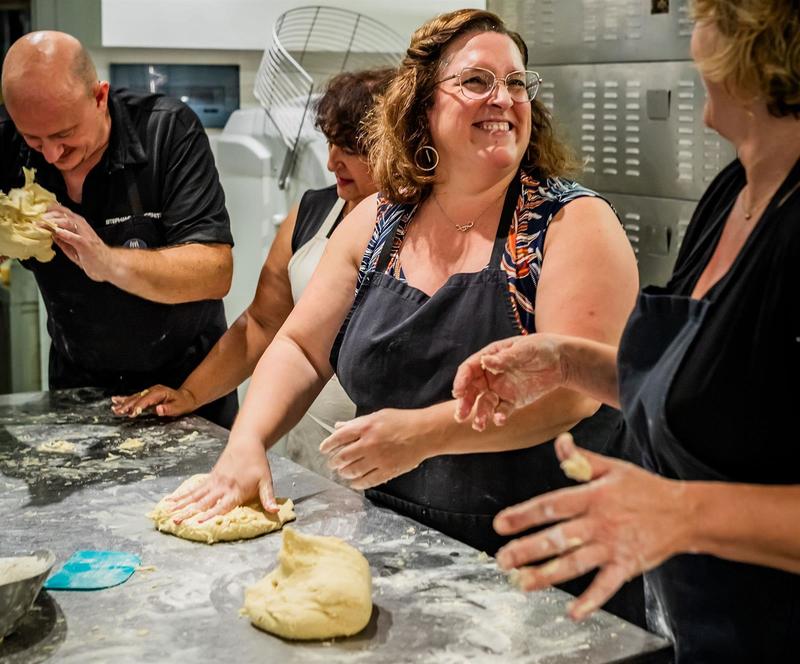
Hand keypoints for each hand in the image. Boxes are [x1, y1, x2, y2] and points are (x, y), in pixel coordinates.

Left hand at [43, 203, 112, 280]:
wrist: (110, 265)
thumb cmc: (94, 257)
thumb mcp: (74, 247)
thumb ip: (63, 239)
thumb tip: (51, 233)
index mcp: (79, 226)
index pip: (63, 212)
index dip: (49, 211)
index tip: (38, 212)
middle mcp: (82, 227)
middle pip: (64, 214)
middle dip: (48, 215)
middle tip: (36, 218)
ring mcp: (85, 235)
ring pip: (68, 222)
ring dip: (54, 222)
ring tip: (43, 224)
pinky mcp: (87, 245)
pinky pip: (75, 237)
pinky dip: (65, 234)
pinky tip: (56, 233)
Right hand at [111, 385, 197, 418]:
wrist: (186, 398)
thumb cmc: (182, 403)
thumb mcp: (178, 408)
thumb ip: (168, 409)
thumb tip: (159, 409)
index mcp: (160, 393)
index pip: (146, 400)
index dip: (139, 406)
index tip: (132, 413)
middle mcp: (153, 390)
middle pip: (138, 398)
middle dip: (127, 405)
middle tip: (118, 411)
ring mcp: (149, 392)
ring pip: (134, 397)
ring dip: (123, 403)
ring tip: (114, 408)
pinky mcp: (147, 395)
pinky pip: (135, 397)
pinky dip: (125, 399)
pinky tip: (116, 399)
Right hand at [165, 440, 278, 522]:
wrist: (247, 443)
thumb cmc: (257, 464)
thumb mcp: (266, 480)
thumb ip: (267, 497)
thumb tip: (275, 511)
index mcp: (236, 491)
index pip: (221, 506)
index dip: (210, 515)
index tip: (198, 522)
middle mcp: (222, 487)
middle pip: (203, 503)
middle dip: (189, 513)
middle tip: (176, 521)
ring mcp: (213, 482)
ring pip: (194, 496)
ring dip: (180, 505)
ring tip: (167, 513)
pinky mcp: (209, 478)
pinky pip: (193, 488)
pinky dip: (181, 495)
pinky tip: (170, 501)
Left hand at [319, 408, 426, 489]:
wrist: (425, 433)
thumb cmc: (403, 421)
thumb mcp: (378, 416)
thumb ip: (357, 423)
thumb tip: (339, 426)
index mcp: (366, 427)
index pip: (339, 437)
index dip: (328, 444)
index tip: (324, 449)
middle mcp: (369, 444)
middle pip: (343, 456)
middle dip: (334, 461)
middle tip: (332, 463)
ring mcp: (378, 459)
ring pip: (352, 471)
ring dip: (344, 473)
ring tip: (342, 472)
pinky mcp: (387, 471)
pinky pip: (367, 481)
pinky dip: (357, 483)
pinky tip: (354, 483)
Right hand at [452, 334, 565, 430]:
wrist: (562, 361)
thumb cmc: (542, 348)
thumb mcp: (525, 349)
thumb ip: (505, 358)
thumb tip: (485, 362)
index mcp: (490, 357)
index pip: (469, 369)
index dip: (462, 380)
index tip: (457, 392)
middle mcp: (491, 374)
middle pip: (472, 389)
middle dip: (464, 402)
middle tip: (460, 415)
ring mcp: (500, 389)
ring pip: (484, 403)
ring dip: (479, 414)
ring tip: (479, 426)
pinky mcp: (512, 400)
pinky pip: (501, 410)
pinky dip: (498, 416)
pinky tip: (499, 420)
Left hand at [494, 433, 690, 620]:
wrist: (685, 513)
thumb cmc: (644, 488)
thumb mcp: (613, 467)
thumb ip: (582, 459)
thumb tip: (560, 441)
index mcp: (593, 496)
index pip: (552, 505)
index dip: (524, 514)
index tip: (500, 524)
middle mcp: (600, 522)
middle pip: (559, 537)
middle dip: (528, 549)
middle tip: (503, 559)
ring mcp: (614, 546)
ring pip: (576, 563)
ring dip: (547, 575)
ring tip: (522, 583)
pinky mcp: (629, 566)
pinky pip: (607, 586)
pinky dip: (591, 600)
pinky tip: (572, 612)